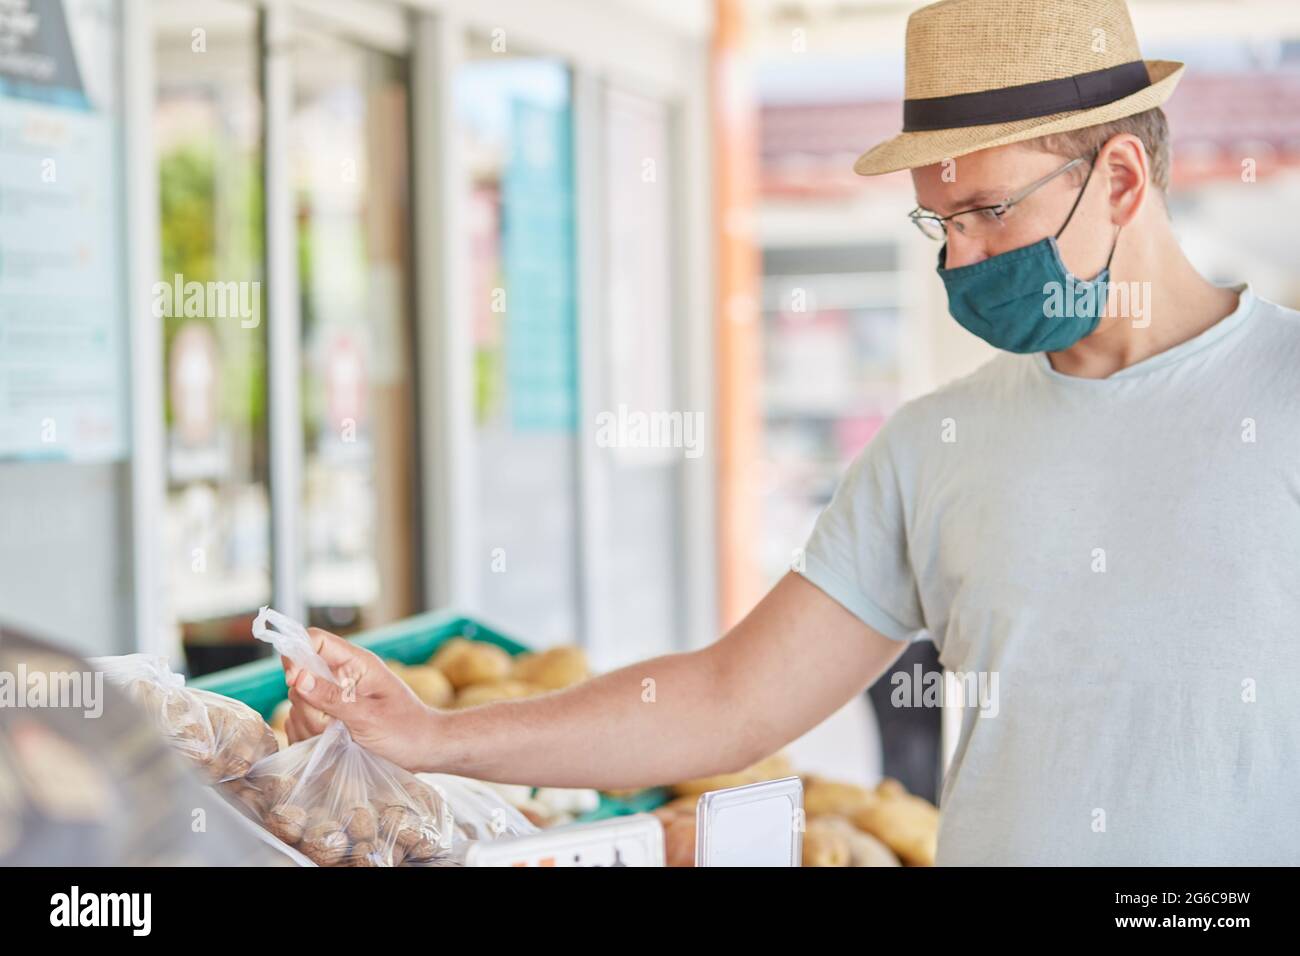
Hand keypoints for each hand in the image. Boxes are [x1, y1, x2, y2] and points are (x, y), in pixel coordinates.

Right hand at [281, 628, 441, 771]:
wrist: (426, 750)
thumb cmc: (407, 730)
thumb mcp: (369, 716)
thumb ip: (332, 698)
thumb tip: (298, 678)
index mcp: (356, 664)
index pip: (314, 640)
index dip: (297, 655)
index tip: (294, 682)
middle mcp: (343, 676)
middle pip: (301, 676)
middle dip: (306, 704)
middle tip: (328, 724)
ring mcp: (335, 698)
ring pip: (298, 703)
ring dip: (308, 723)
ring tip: (334, 737)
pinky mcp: (331, 718)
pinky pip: (303, 722)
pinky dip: (308, 735)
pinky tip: (326, 745)